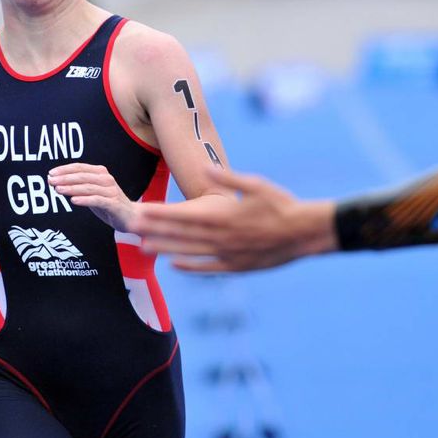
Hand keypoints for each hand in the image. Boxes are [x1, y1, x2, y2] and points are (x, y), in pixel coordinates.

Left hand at [48, 163, 134, 230]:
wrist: (130, 216)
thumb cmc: (109, 203)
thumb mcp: (92, 193)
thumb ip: (79, 187)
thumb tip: (58, 183)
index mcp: (101, 173)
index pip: (80, 168)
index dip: (65, 169)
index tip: (51, 173)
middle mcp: (107, 179)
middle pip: (83, 176)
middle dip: (65, 178)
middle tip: (51, 181)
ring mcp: (111, 191)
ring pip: (88, 187)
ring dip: (72, 188)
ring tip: (58, 190)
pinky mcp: (114, 203)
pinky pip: (97, 200)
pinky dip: (85, 200)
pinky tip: (74, 200)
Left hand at [130, 166, 335, 272]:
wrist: (304, 232)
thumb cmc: (282, 204)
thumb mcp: (256, 185)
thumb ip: (228, 179)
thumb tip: (204, 169)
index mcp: (223, 216)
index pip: (184, 215)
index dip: (160, 214)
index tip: (141, 211)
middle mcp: (222, 237)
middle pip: (181, 234)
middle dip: (155, 231)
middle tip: (132, 228)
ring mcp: (228, 254)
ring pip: (190, 252)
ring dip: (166, 249)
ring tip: (145, 247)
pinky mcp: (237, 265)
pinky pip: (208, 267)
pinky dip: (191, 266)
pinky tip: (175, 265)